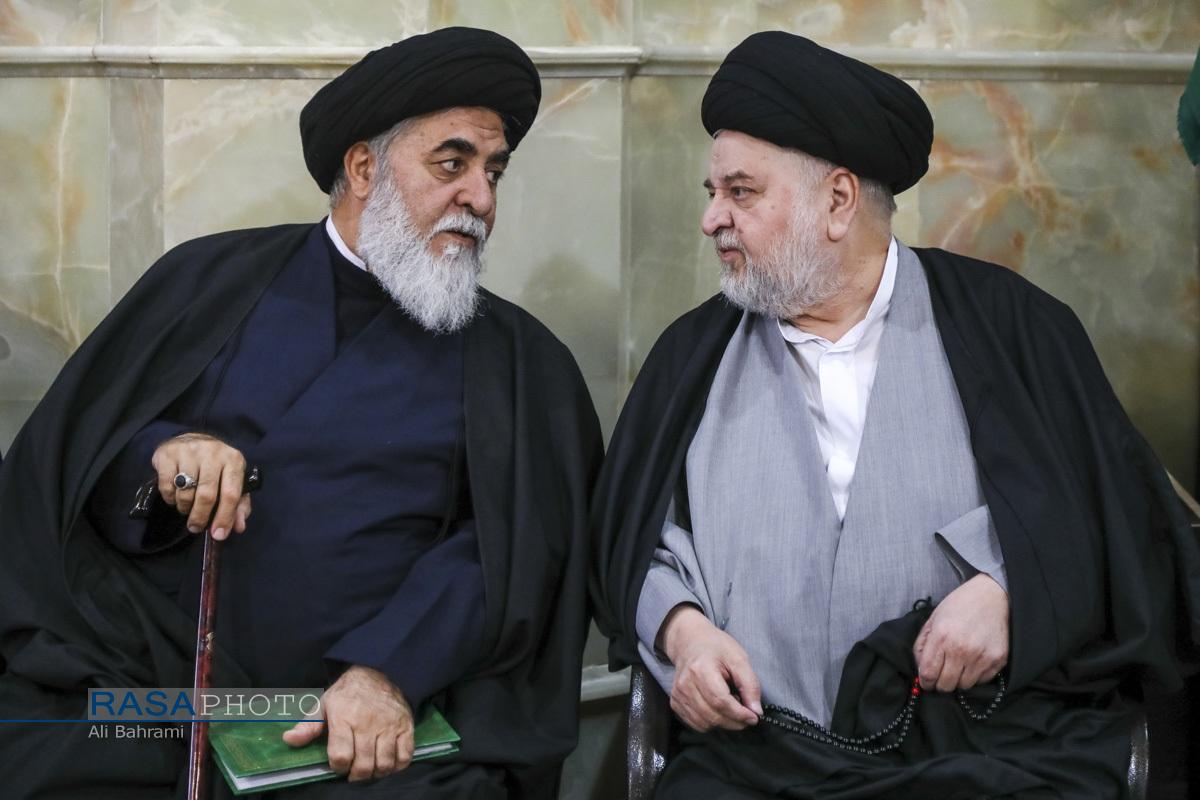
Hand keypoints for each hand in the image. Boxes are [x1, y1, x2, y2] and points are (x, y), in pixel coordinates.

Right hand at [151, 432, 249, 539]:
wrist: (191, 439)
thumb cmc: (215, 466)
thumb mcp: (231, 481)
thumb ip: (239, 504)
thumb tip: (239, 527)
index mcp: (234, 460)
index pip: (231, 493)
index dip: (225, 517)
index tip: (218, 535)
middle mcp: (213, 453)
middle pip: (207, 495)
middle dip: (200, 517)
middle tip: (196, 527)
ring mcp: (190, 451)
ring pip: (186, 492)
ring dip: (185, 508)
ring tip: (186, 508)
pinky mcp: (168, 454)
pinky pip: (167, 486)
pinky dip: (170, 498)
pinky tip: (175, 496)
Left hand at [282, 666, 414, 781]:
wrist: (380, 670)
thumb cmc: (348, 692)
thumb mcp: (324, 704)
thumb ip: (308, 726)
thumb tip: (289, 740)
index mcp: (344, 717)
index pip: (341, 756)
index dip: (338, 767)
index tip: (338, 763)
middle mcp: (368, 723)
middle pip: (364, 765)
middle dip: (356, 775)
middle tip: (353, 771)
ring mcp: (389, 725)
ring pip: (385, 763)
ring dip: (376, 773)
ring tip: (370, 768)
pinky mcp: (406, 726)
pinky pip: (405, 756)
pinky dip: (397, 766)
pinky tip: (388, 762)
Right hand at [661, 604, 761, 731]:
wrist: (690, 642)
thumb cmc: (715, 647)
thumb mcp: (739, 658)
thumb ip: (750, 684)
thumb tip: (756, 711)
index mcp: (700, 669)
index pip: (720, 701)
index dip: (739, 714)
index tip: (754, 717)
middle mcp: (685, 684)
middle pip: (712, 716)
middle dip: (735, 721)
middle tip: (748, 716)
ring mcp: (678, 694)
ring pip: (705, 723)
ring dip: (723, 722)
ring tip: (731, 707)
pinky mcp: (675, 702)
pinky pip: (696, 724)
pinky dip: (711, 722)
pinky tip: (717, 709)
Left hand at [914, 573, 1008, 691]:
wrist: (991, 596)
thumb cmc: (959, 606)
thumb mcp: (933, 620)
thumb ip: (922, 645)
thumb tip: (921, 669)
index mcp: (941, 637)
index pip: (928, 674)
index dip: (925, 682)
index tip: (927, 682)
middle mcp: (961, 649)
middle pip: (946, 685)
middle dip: (940, 683)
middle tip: (942, 675)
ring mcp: (981, 656)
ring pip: (964, 686)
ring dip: (959, 680)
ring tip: (959, 665)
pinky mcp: (998, 660)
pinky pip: (982, 681)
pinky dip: (975, 676)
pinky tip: (973, 662)